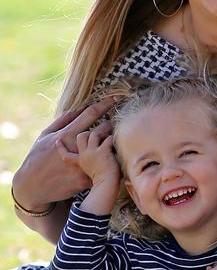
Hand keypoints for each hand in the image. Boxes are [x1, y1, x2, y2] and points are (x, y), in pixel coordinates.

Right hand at [12, 98, 114, 212]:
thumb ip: (61, 121)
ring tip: (107, 141)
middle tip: (111, 124)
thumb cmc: (37, 159)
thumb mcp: (44, 136)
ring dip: (109, 140)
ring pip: (107, 145)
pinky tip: (104, 160)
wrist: (32, 187)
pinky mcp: (86, 178)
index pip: (91, 114)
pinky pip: (102, 165)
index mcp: (66, 135)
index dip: (105, 104)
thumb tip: (76, 109)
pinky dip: (105, 160)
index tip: (115, 98)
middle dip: (109, 124)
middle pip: (104, 128)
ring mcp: (83, 163)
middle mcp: (76, 148)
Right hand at [62, 131, 119, 185]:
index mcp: (79, 162)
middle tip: (99, 136)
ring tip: (109, 140)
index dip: (61, 147)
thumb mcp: (87, 176)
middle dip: (90, 133)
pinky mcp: (102, 151)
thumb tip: (88, 164)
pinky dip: (113, 140)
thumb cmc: (101, 183)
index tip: (58, 141)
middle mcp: (84, 155)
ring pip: (94, 134)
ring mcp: (92, 152)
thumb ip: (86, 168)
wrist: (106, 186)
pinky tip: (116, 146)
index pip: (65, 154)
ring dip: (103, 135)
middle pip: (81, 136)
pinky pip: (108, 138)